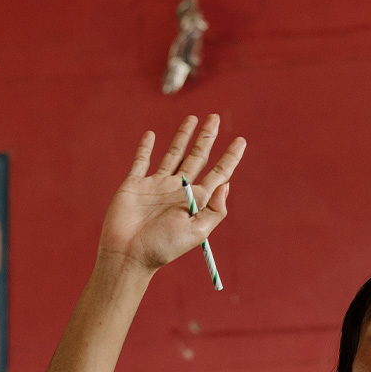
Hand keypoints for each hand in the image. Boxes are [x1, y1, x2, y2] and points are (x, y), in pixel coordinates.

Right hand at [98, 114, 245, 273]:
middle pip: (197, 157)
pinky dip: (145, 147)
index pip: (218, 174)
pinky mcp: (135, 184)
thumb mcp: (197, 232)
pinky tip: (151, 134)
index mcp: (196, 201)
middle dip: (207, 137)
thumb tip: (227, 184)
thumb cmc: (164, 247)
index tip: (241, 140)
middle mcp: (178, 189)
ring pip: (173, 153)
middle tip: (216, 117)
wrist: (129, 254)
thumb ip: (214, 210)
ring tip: (193, 118)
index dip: (230, 157)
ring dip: (183, 136)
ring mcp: (157, 185)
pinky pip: (142, 161)